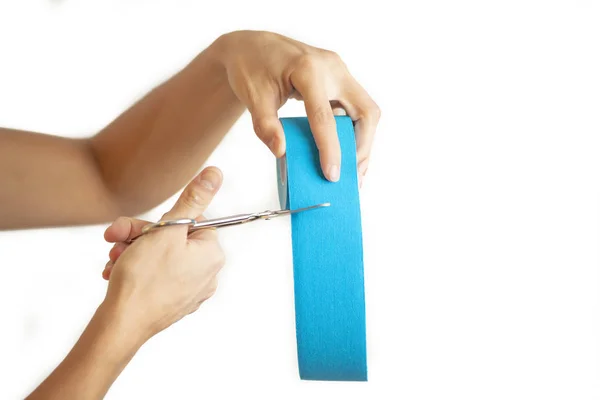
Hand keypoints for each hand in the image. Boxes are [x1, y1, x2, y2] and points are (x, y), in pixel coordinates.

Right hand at [101, 166, 224, 339]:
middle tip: (116, 238)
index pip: (192, 221)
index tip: (143, 227)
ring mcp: (189, 291)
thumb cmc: (144, 279)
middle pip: (173, 239)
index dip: (162, 221)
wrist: (121, 325)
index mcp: (212, 254)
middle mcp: (207, 274)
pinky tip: (115, 273)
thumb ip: (193, 200)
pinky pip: (154, 276)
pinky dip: (134, 270)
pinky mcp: (171, 302)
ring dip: (132, 251)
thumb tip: (215, 173)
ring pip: (159, 256)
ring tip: (113, 260)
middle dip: (140, 236)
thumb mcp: (167, 230)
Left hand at [211, 30, 380, 184]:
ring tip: (353, 171)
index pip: (326, 116)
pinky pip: (355, 109)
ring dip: (362, 141)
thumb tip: (282, 152)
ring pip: (365, 111)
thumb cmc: (250, 68)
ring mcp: (339, 72)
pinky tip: (345, 153)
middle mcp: (332, 68)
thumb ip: (265, 125)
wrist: (251, 47)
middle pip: (365, 111)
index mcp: (308, 69)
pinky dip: (353, 132)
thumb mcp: (252, 97)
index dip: (331, 149)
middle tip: (352, 175)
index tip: (332, 175)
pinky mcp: (339, 80)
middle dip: (362, 146)